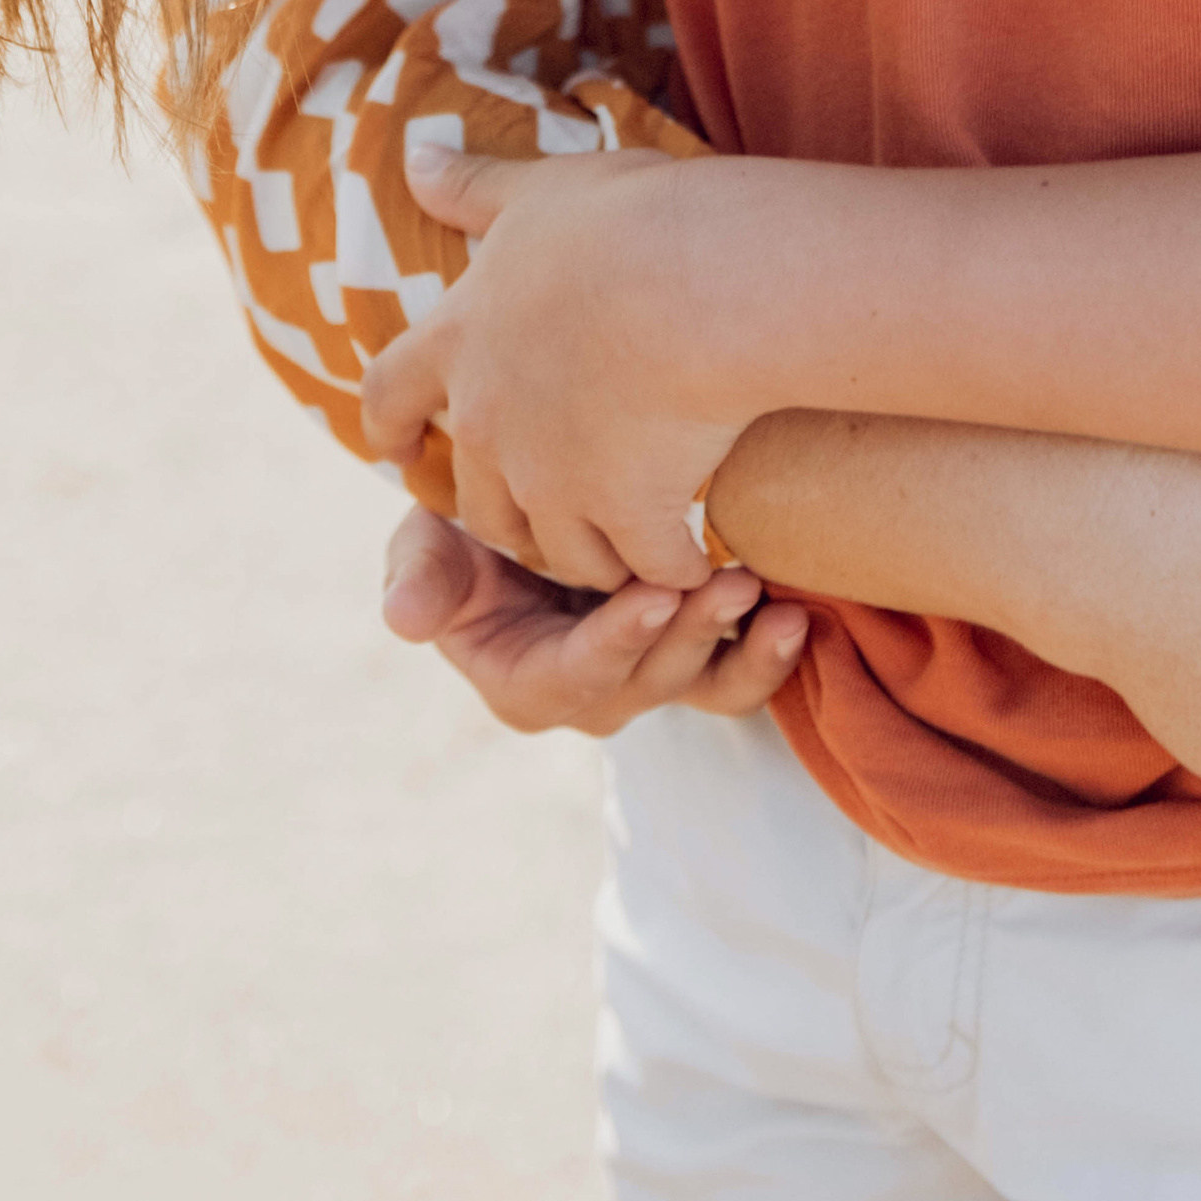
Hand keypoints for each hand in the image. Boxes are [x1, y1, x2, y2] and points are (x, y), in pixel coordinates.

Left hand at [360, 147, 741, 591]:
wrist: (698, 279)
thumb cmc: (623, 220)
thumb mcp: (538, 191)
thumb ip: (472, 186)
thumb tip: (412, 153)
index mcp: (460, 339)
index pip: (390, 393)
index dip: (391, 425)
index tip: (398, 452)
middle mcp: (491, 421)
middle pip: (479, 500)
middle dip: (508, 516)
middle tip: (546, 520)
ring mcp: (554, 477)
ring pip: (560, 546)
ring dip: (591, 553)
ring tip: (627, 552)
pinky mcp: (626, 512)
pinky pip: (648, 566)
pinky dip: (671, 571)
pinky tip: (698, 563)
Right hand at [379, 504, 807, 735]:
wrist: (516, 506)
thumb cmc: (463, 528)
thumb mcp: (426, 547)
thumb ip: (421, 579)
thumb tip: (403, 619)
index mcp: (526, 683)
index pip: (575, 674)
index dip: (615, 641)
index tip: (652, 594)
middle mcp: (593, 694)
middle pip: (649, 680)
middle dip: (691, 635)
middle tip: (730, 582)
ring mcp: (648, 676)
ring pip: (702, 683)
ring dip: (740, 648)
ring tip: (774, 604)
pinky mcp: (691, 653)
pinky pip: (736, 674)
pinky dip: (768, 653)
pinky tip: (798, 612)